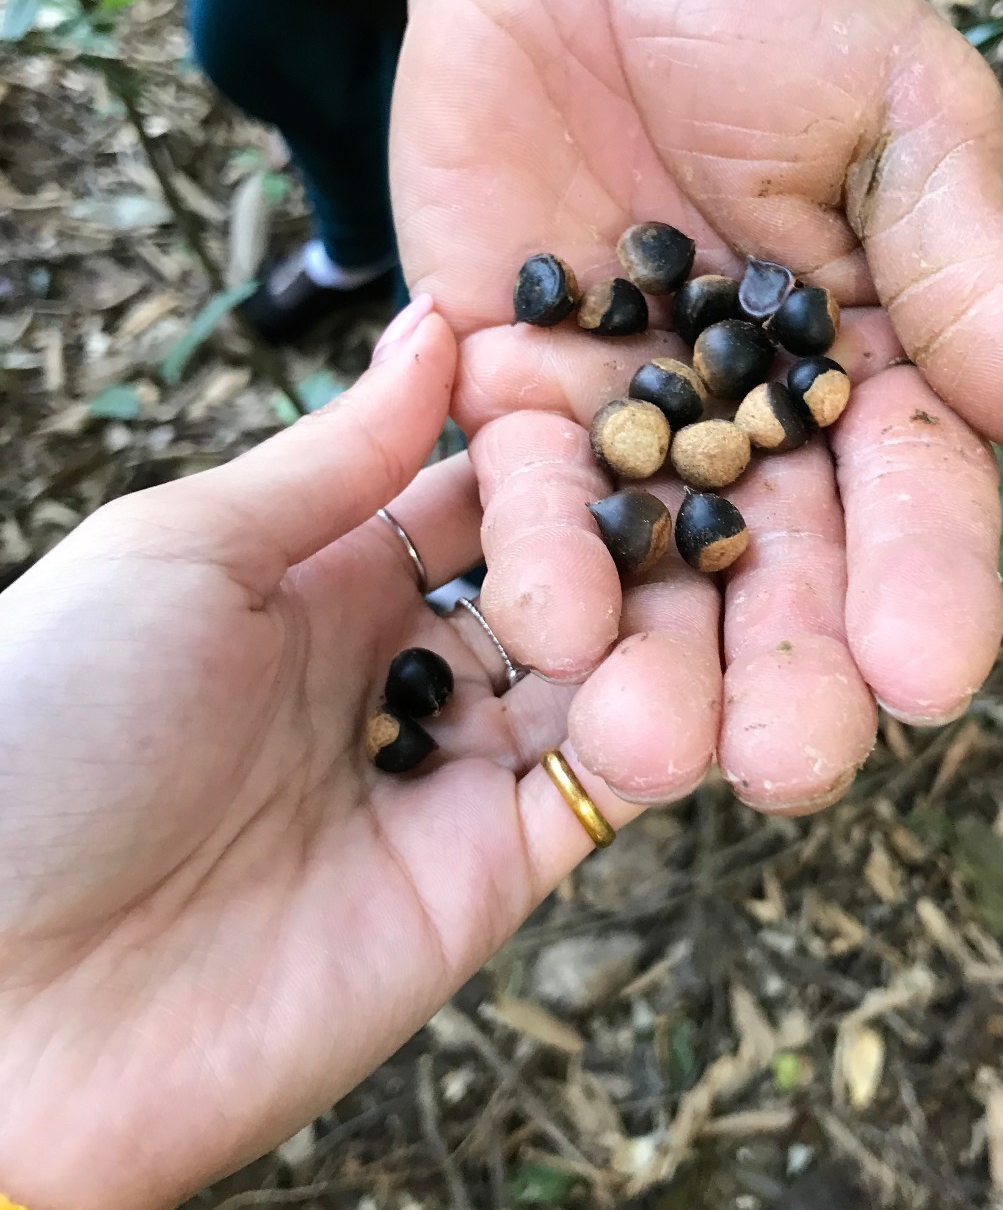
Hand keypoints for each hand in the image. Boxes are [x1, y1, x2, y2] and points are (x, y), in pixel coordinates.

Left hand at [0, 299, 633, 1209]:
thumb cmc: (43, 736)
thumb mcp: (179, 553)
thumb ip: (333, 459)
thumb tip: (434, 326)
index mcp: (306, 582)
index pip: (466, 494)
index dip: (540, 446)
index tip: (630, 385)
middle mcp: (383, 673)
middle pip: (541, 584)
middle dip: (618, 533)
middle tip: (710, 476)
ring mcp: (434, 781)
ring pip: (588, 683)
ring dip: (653, 629)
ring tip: (727, 568)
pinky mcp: (475, 883)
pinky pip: (591, 794)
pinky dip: (653, 738)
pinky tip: (693, 680)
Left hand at [392, 0, 1002, 812]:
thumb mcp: (895, 115)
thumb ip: (976, 279)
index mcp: (876, 367)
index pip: (915, 497)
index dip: (926, 585)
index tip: (932, 677)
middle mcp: (755, 425)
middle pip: (780, 572)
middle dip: (785, 673)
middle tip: (786, 771)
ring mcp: (631, 424)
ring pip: (652, 570)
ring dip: (653, 661)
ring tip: (649, 750)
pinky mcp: (513, 404)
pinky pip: (524, 495)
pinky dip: (534, 556)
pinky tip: (544, 629)